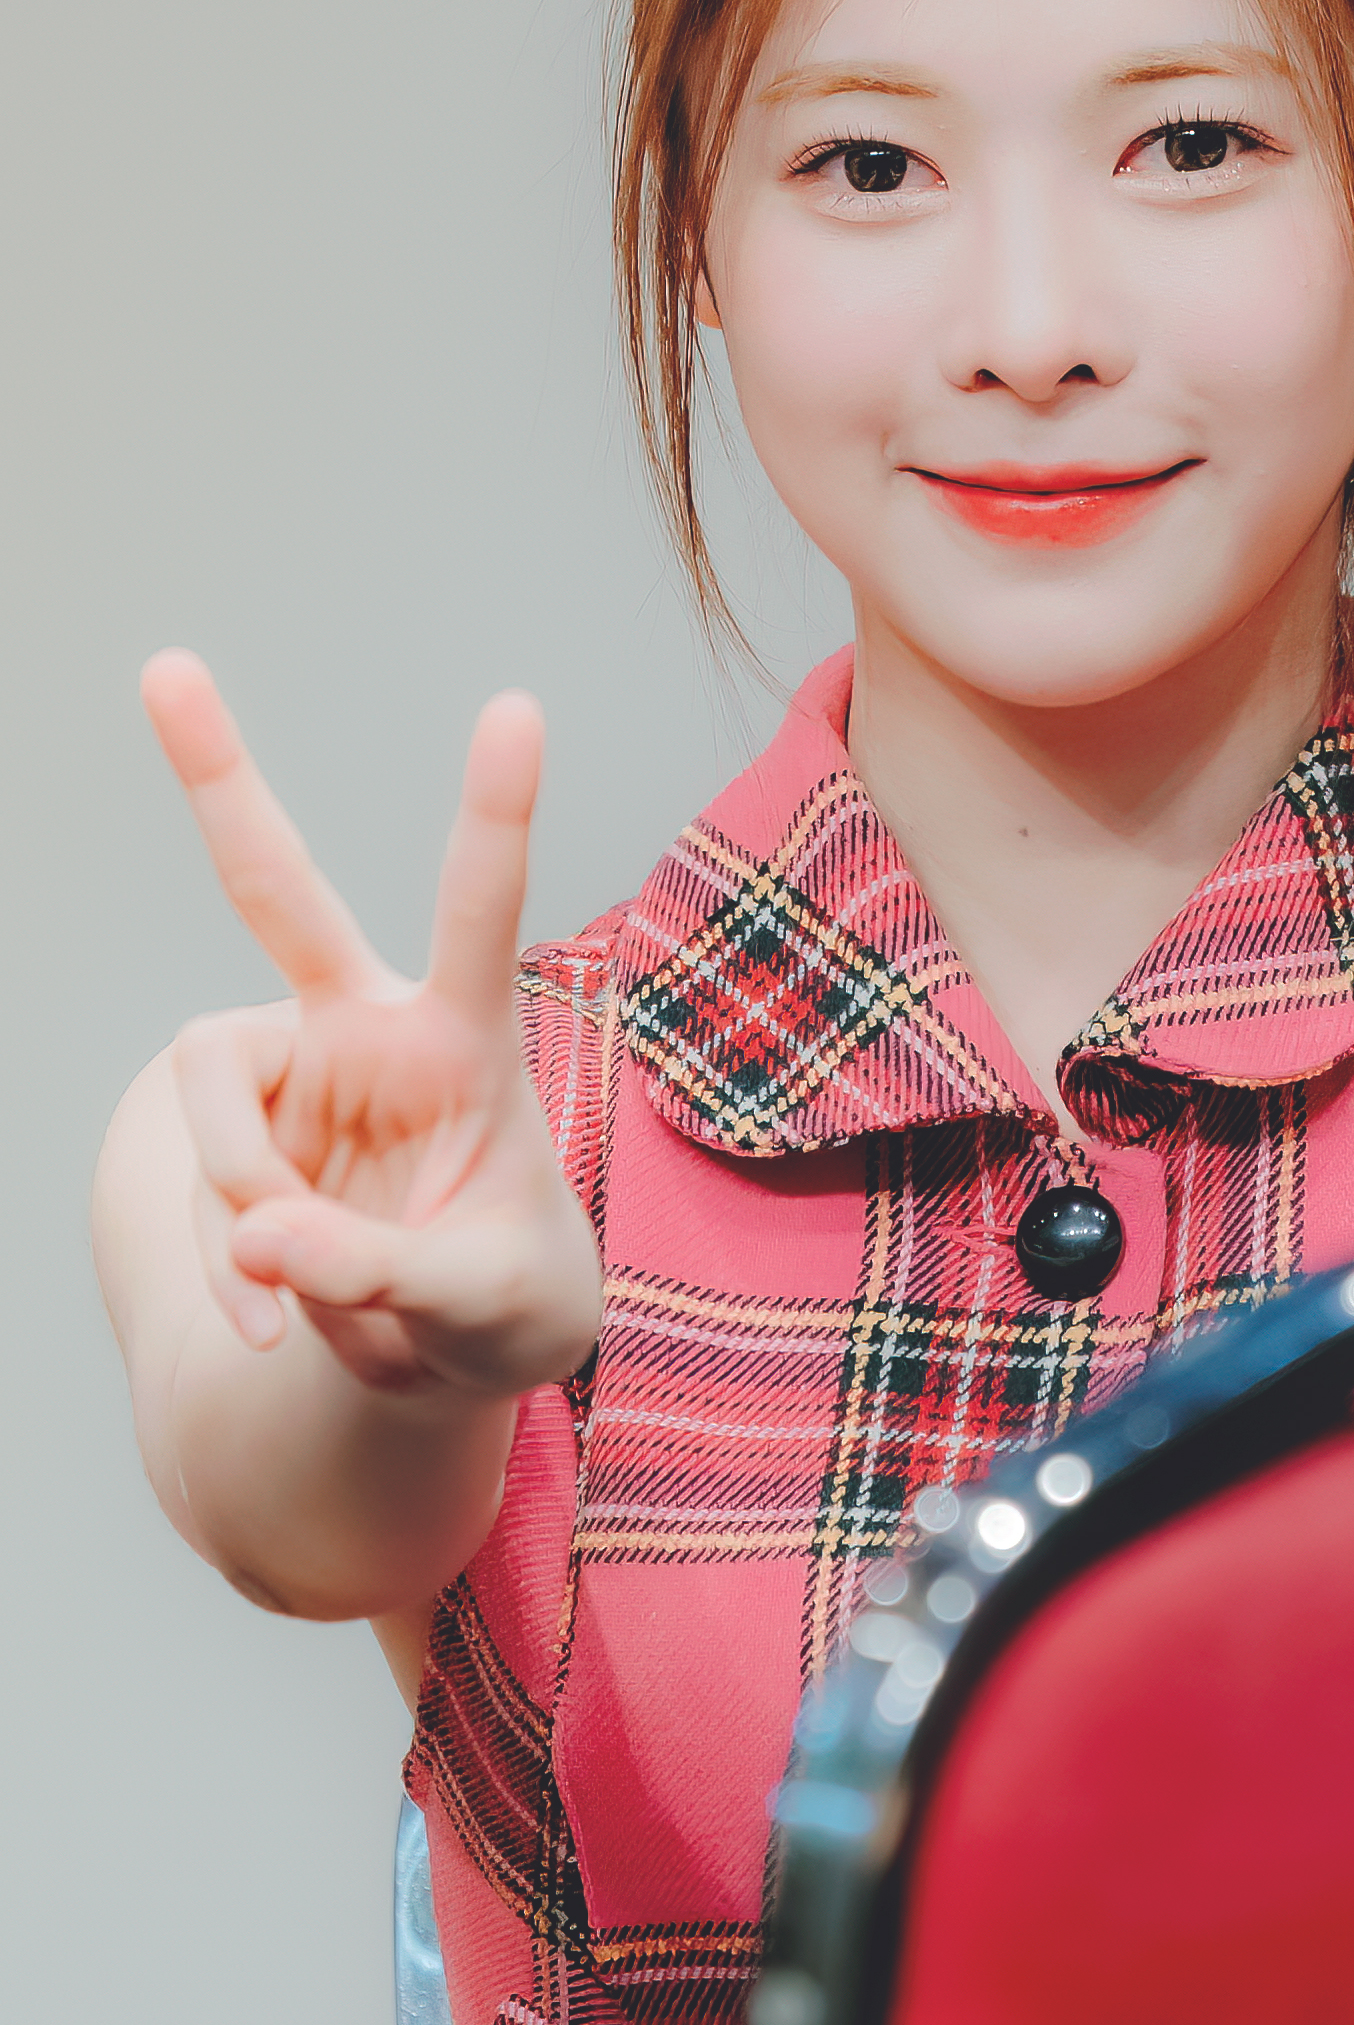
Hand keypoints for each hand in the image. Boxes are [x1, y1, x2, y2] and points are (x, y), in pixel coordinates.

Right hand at [143, 653, 601, 1400]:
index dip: (493, 814)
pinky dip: (233, 1268)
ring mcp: (291, 1081)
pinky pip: (204, 1192)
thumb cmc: (510, 1300)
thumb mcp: (484, 1307)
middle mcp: (366, 1031)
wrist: (455, 1359)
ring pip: (211, 1094)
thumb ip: (378, 1272)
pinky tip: (275, 1320)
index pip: (478, 911)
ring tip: (295, 1285)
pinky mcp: (240, 1141)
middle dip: (217, 780)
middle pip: (277, 889)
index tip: (516, 706)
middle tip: (166, 665)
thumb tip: (255, 1239)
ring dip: (241, 1195)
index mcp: (464, 1038)